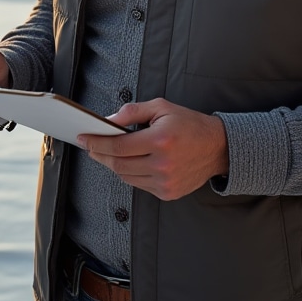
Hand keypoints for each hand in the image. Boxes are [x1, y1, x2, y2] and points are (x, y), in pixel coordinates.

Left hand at [77, 98, 228, 200]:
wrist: (218, 148)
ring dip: (113, 164)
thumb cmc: (189, 124)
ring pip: (126, 177)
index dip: (96, 142)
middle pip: (118, 164)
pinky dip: (129, 174)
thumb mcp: (161, 107)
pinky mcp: (167, 193)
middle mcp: (162, 164)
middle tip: (90, 146)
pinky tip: (128, 162)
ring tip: (107, 152)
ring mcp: (165, 182)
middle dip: (100, 154)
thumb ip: (132, 112)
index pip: (118, 145)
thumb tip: (108, 120)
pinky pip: (138, 185)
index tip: (83, 138)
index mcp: (160, 140)